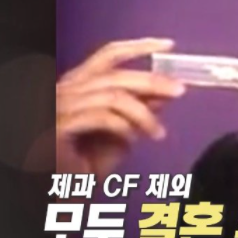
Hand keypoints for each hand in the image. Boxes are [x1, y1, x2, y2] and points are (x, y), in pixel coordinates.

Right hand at [56, 38, 185, 180]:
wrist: (62, 192)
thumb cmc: (86, 164)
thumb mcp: (121, 132)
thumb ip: (138, 110)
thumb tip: (164, 93)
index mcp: (79, 85)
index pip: (110, 54)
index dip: (140, 47)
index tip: (169, 45)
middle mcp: (66, 90)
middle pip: (116, 75)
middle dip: (153, 81)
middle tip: (180, 90)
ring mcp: (59, 106)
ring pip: (112, 96)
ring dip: (143, 115)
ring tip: (158, 133)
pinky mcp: (57, 126)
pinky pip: (101, 117)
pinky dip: (124, 127)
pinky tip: (134, 140)